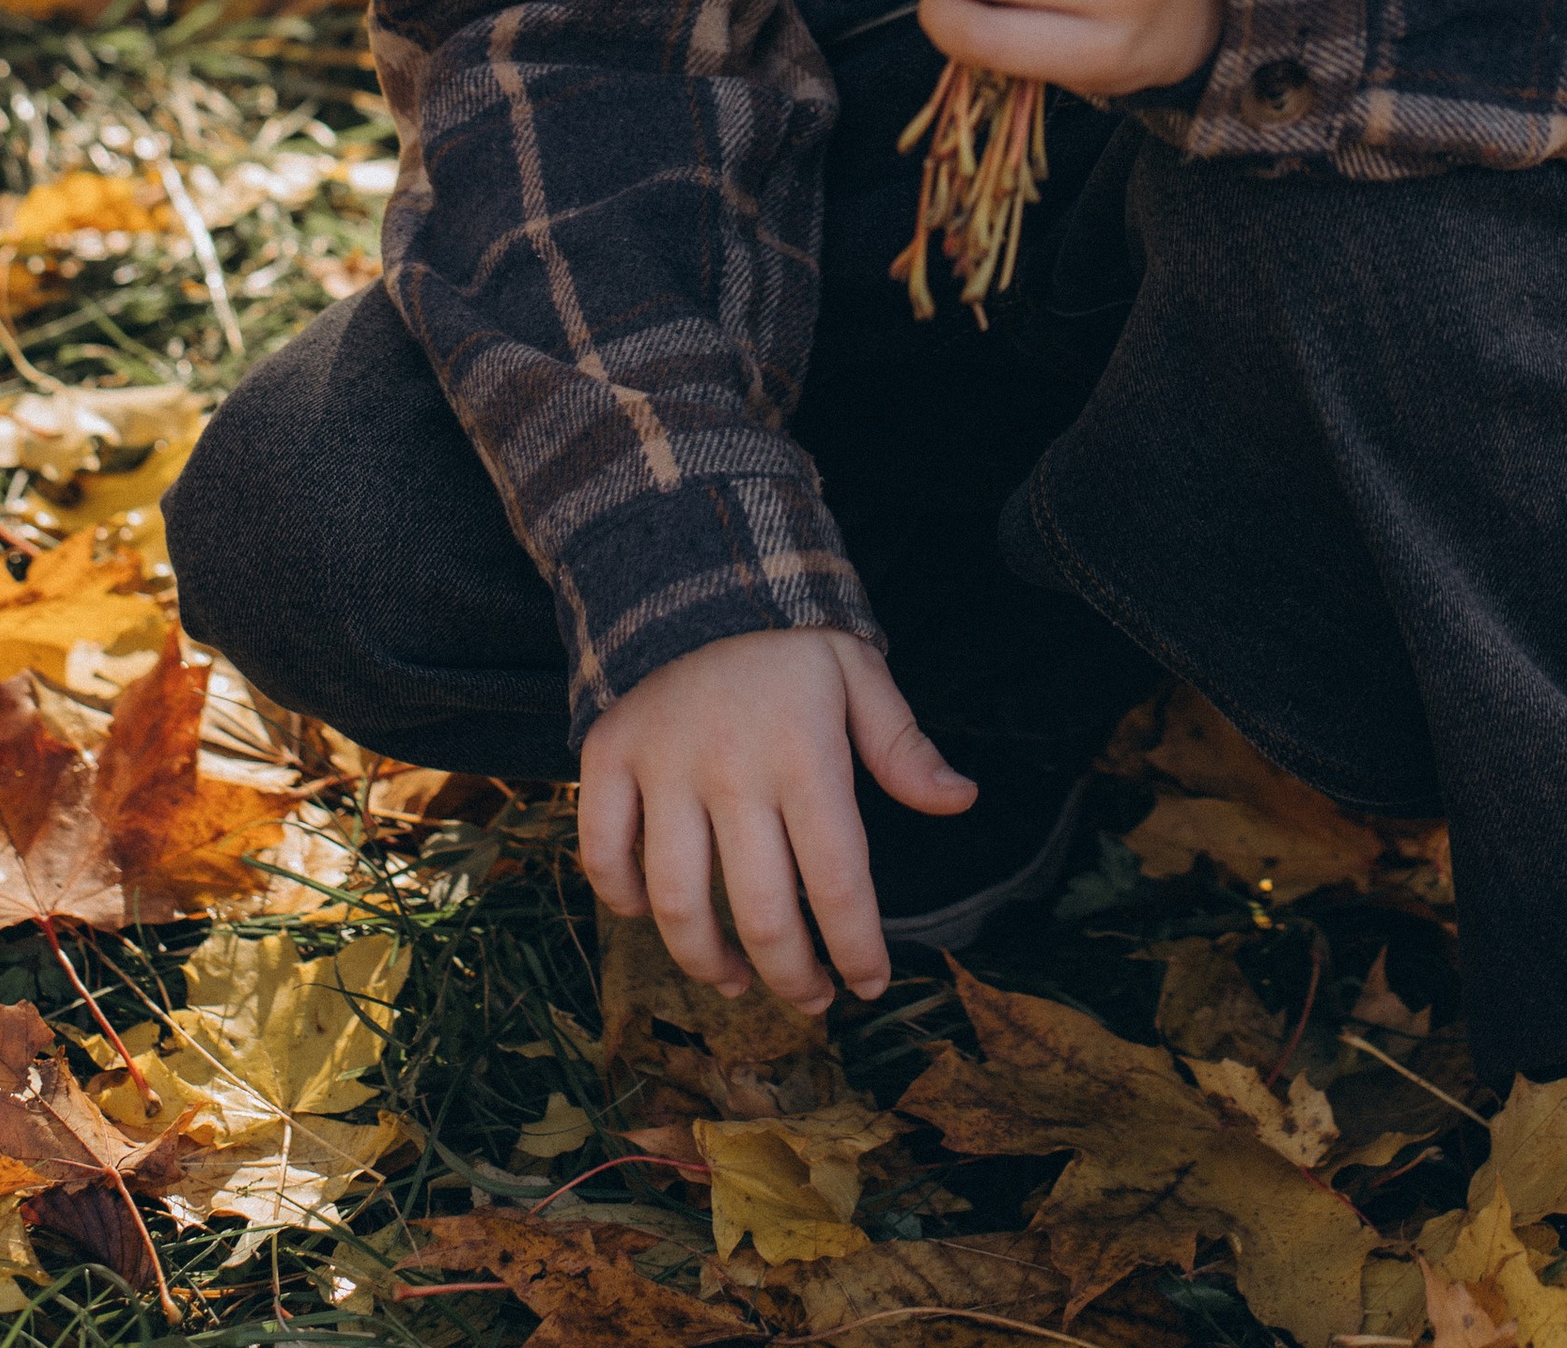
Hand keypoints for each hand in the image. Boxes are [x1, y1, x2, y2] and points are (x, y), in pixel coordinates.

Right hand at [578, 628, 971, 1012]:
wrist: (691, 565)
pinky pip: (605, 852)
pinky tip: (653, 914)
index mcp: (805, 751)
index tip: (870, 984)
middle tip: (811, 1002)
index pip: (839, 880)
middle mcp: (732, 767)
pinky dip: (622, 898)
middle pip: (762, 911)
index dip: (858, 948)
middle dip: (794, 977)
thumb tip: (962, 800)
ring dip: (707, 961)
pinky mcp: (609, 755)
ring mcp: (663, 765)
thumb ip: (902, 745)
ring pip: (677, 902)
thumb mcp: (857, 671)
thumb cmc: (787, 635)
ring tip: (736, 982)